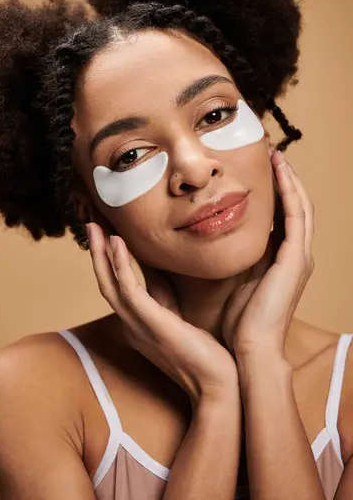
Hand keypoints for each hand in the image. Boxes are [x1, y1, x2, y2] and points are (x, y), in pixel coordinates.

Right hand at [86, 221, 237, 408]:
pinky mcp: (151, 324)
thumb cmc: (202, 354)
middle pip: (105, 283)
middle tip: (91, 224)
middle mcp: (131, 325)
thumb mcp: (175, 317)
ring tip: (96, 228)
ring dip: (101, 254)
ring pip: (109, 285)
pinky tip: (116, 243)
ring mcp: (138, 326)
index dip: (108, 260)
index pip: (116, 287)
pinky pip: (129, 290)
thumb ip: (163, 295)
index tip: (106, 234)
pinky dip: (120, 265)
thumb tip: (158, 269)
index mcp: (137, 324)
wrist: (217, 386)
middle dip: (97, 253)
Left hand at [221, 151, 313, 360]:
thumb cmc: (236, 321)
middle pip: (294, 206)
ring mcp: (299, 256)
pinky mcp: (296, 259)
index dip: (273, 191)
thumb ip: (227, 255)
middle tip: (270, 153)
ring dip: (289, 179)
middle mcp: (294, 254)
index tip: (256, 169)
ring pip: (300, 205)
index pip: (280, 215)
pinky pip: (296, 216)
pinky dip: (290, 191)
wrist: (249, 349)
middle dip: (284, 179)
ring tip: (276, 156)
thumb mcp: (231, 279)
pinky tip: (280, 171)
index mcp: (279, 259)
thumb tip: (202, 234)